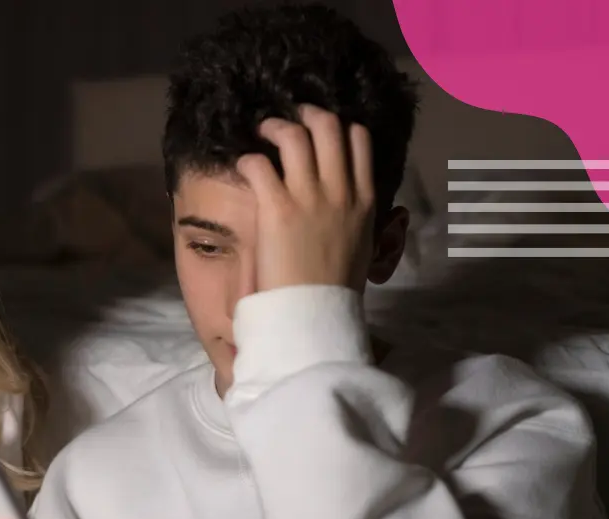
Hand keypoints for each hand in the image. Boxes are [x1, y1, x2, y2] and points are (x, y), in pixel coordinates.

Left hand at [236, 104, 375, 291]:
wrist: (315, 313)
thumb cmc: (336, 286)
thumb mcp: (363, 245)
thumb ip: (360, 217)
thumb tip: (358, 206)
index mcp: (365, 199)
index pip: (359, 139)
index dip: (338, 125)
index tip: (320, 129)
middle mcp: (339, 190)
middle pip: (329, 126)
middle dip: (306, 114)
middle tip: (290, 118)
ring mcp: (308, 197)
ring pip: (295, 135)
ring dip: (275, 127)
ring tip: (262, 132)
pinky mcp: (276, 208)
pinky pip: (259, 164)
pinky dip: (248, 159)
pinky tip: (244, 165)